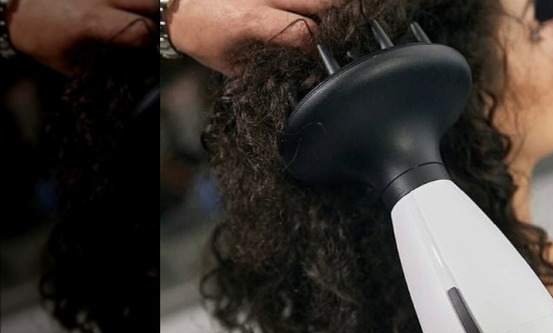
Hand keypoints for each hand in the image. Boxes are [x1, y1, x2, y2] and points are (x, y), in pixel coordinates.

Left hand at [5, 0, 155, 73]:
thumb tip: (133, 74)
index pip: (142, 31)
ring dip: (154, 7)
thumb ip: (102, 68)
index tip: (154, 54)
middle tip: (162, 34)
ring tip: (154, 21)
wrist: (11, 4)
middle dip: (164, 21)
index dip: (155, 45)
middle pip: (153, 3)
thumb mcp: (68, 64)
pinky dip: (140, 2)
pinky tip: (139, 10)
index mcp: (92, 21)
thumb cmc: (39, 36)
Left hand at [164, 0, 331, 75]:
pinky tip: (315, 15)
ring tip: (334, 25)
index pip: (304, 32)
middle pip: (321, 2)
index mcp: (252, 20)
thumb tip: (293, 76)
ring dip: (328, 9)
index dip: (319, 49)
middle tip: (343, 37)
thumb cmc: (202, 36)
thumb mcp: (231, 64)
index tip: (322, 61)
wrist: (179, 5)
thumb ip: (264, 68)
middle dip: (338, 20)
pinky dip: (311, 5)